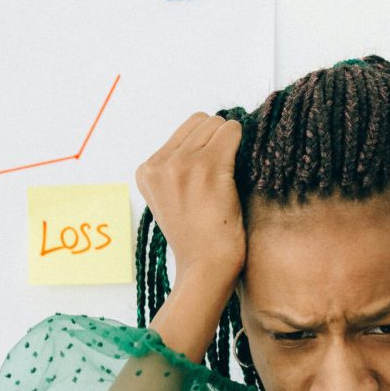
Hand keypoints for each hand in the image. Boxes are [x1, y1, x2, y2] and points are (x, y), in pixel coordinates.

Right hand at [134, 112, 246, 288]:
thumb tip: (210, 130)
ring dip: (231, 144)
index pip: (184, 131)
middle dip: (217, 140)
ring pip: (217, 123)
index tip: (210, 172)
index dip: (204, 145)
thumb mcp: (171, 199)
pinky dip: (243, 145)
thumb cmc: (197, 238)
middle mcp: (159, 164)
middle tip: (224, 173)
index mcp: (146, 171)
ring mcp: (182, 164)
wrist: (204, 269)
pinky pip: (233, 132)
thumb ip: (176, 168)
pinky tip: (240, 172)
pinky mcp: (208, 168)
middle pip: (201, 121)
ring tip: (229, 176)